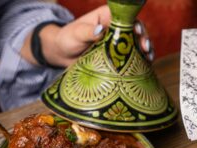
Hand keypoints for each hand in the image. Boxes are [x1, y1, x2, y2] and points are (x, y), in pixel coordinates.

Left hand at [21, 5, 153, 66]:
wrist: (62, 55)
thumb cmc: (67, 39)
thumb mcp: (76, 34)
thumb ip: (87, 32)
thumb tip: (100, 31)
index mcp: (107, 17)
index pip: (125, 18)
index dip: (134, 25)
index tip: (138, 33)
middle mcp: (115, 29)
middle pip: (134, 32)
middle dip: (143, 39)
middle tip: (145, 49)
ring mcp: (116, 44)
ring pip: (134, 46)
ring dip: (143, 52)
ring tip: (149, 59)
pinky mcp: (114, 58)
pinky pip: (128, 59)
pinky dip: (136, 62)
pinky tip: (143, 67)